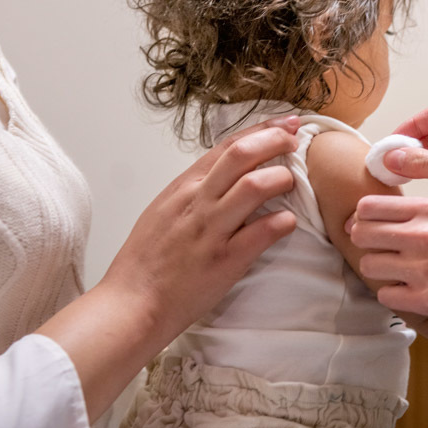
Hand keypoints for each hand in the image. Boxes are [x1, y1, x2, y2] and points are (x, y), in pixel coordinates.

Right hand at [97, 116, 299, 338]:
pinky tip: (288, 222)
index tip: (285, 123)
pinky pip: (262, 232)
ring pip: (254, 186)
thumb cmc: (145, 262)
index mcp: (183, 188)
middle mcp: (198, 202)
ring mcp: (211, 230)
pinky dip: (282, 222)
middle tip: (296, 142)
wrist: (132, 304)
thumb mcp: (164, 211)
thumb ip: (193, 191)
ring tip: (292, 183)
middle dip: (275, 141)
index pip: (227, 146)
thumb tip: (224, 176)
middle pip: (242, 154)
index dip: (261, 130)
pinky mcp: (224, 260)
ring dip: (282, 179)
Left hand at [349, 194, 427, 333]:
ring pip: (368, 266)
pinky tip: (410, 291)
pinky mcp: (427, 300)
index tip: (368, 225)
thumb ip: (422, 212)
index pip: (368, 206)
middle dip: (365, 242)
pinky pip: (385, 295)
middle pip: (360, 233)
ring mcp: (423, 268)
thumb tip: (383, 215)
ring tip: (397, 271)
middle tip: (379, 249)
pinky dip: (393, 295)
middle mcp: (422, 235)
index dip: (363, 217)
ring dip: (379, 270)